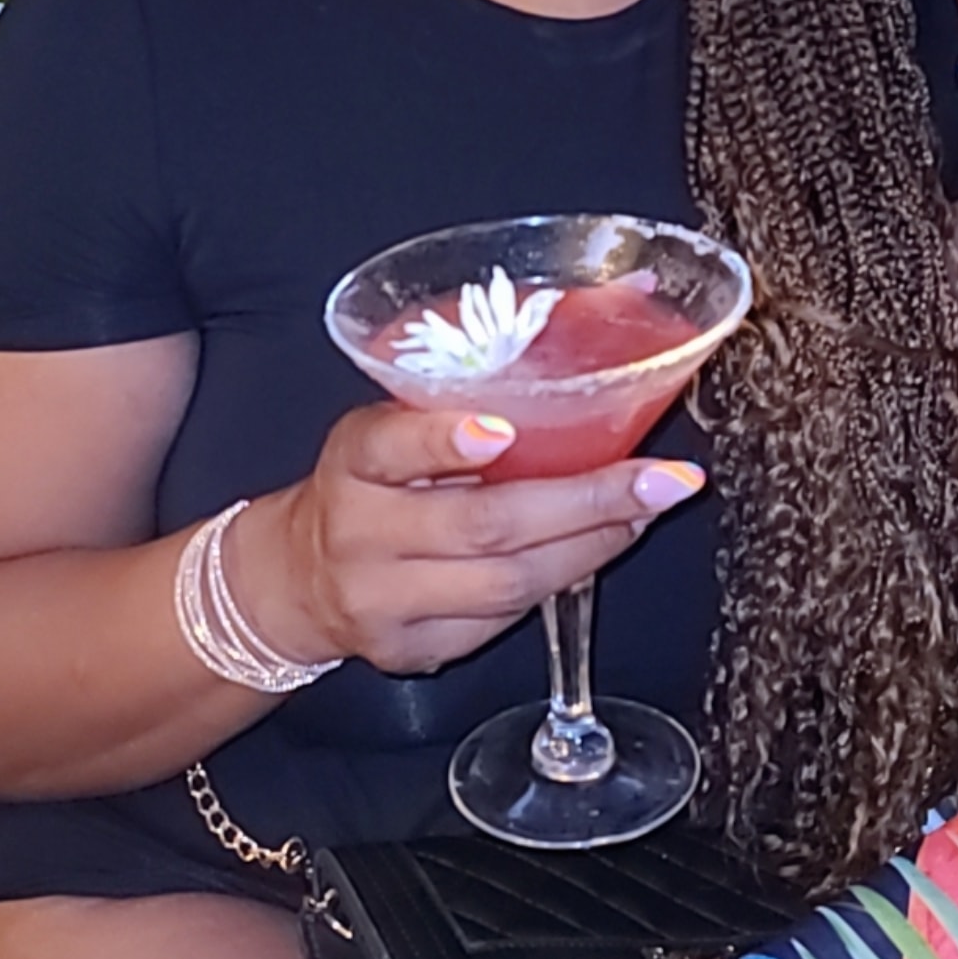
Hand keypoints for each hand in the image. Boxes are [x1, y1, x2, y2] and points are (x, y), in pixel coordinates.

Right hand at [252, 404, 704, 677]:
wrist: (299, 575)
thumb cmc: (370, 481)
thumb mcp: (389, 425)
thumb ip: (464, 397)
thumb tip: (612, 308)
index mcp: (352, 458)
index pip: (389, 444)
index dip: (444, 438)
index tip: (501, 428)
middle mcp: (360, 531)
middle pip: (481, 525)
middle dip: (584, 502)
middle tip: (658, 479)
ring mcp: (382, 601)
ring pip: (504, 583)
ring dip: (590, 546)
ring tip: (645, 510)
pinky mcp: (409, 650)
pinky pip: (501, 621)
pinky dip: (560, 582)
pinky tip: (600, 547)